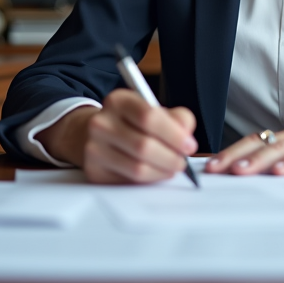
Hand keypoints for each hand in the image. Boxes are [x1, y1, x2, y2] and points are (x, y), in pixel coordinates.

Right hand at [39, 89, 197, 183]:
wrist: (98, 134)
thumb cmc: (132, 123)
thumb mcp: (154, 110)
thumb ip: (176, 118)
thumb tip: (186, 137)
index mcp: (119, 101)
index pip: (148, 117)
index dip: (173, 134)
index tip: (189, 145)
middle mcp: (101, 122)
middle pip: (144, 146)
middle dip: (171, 157)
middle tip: (182, 162)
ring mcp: (94, 148)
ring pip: (137, 168)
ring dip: (162, 171)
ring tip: (171, 168)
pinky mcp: (94, 171)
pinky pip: (129, 181)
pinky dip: (149, 180)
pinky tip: (155, 172)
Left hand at [203, 113, 283, 176]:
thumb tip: (257, 179)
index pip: (254, 141)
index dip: (231, 152)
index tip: (211, 167)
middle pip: (260, 143)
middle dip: (234, 157)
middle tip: (214, 170)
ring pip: (280, 148)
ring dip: (258, 160)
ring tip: (239, 172)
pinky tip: (281, 172)